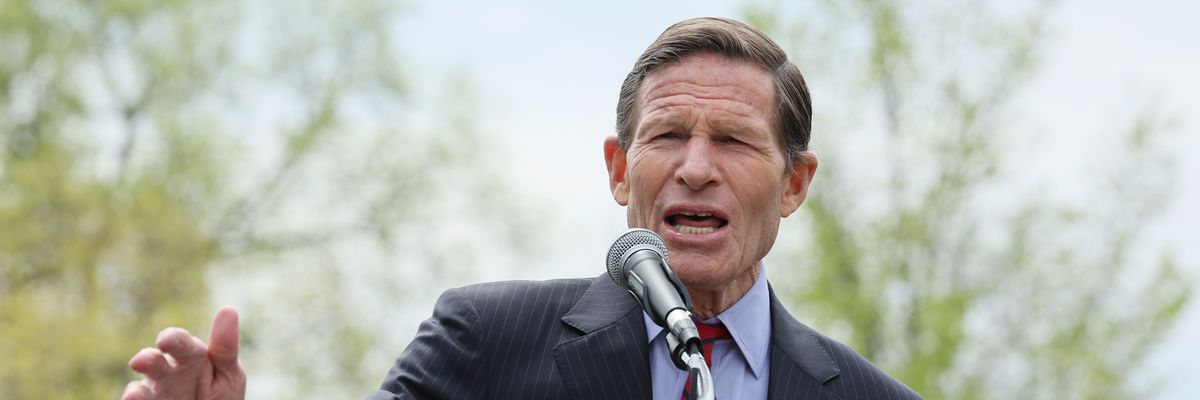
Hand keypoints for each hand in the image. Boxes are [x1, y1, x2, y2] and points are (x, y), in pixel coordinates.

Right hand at [122, 306, 246, 399]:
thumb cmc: (221, 394)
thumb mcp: (228, 373)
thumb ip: (225, 349)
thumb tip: (228, 309)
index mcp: (191, 357)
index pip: (182, 345)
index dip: (174, 340)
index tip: (165, 340)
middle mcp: (168, 373)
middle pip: (155, 362)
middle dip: (148, 360)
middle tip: (142, 360)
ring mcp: (156, 392)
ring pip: (142, 386)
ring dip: (137, 387)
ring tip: (134, 389)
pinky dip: (134, 399)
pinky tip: (131, 398)